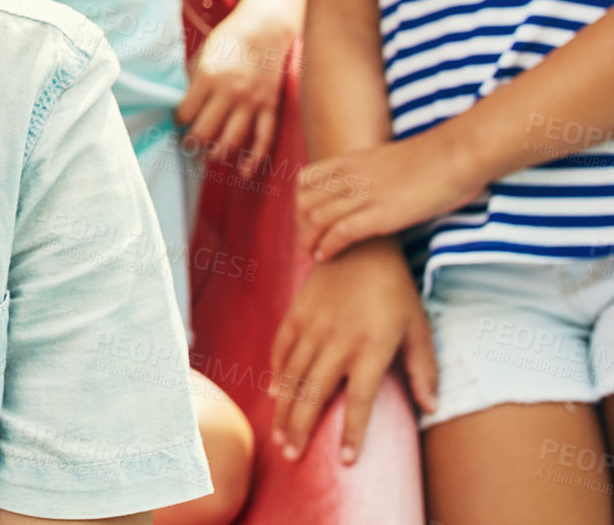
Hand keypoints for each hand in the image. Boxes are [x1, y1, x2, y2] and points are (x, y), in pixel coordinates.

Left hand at [176, 14, 291, 176]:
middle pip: (205, 132)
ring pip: (231, 140)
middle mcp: (230, 92)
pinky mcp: (269, 107)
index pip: (184, 113)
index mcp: (209, 77)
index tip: (178, 120)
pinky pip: (263, 139)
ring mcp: (252, 101)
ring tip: (206, 157)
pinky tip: (242, 172)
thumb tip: (182, 111)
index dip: (177, 121)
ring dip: (216, 154)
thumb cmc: (227, 42)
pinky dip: (253, 159)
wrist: (264, 30)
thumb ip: (192, 84)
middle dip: (192, 143)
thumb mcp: (202, 56)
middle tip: (188, 144)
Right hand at [270, 237, 436, 464]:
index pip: (361, 401)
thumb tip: (431, 408)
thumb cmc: (395, 290)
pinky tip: (274, 395)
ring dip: (284, 410)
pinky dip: (276, 374)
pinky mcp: (297, 314)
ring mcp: (313, 327)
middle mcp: (337, 341)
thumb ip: (424, 369)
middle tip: (292, 456)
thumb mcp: (419, 327)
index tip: (346, 461)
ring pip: (293, 376)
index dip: (353, 433)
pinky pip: (281, 350)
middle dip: (301, 428)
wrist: (360, 245)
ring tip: (280, 437)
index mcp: (371, 348)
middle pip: (315, 394)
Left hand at [296, 127, 488, 261]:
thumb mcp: (392, 159)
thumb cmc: (438, 159)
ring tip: (313, 254)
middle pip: (305, 201)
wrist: (458, 153)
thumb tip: (380, 187)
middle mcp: (352, 176)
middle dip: (300, 225)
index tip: (306, 219)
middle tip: (308, 241)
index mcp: (353, 160)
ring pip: (316, 218)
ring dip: (308, 240)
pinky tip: (325, 257)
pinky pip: (339, 232)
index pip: (306, 179)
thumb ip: (376, 172)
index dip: (300, 202)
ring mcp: (365, 195)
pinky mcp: (381, 214)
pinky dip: (327, 246)